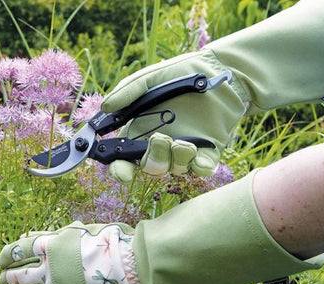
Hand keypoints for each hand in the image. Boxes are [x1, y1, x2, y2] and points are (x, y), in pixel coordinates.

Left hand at [0, 222, 146, 283]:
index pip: (17, 250)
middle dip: (7, 279)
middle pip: (17, 276)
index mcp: (52, 247)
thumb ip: (56, 234)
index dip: (6, 256)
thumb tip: (30, 235)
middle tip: (6, 281)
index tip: (3, 260)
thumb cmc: (115, 243)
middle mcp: (50, 272)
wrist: (136, 266)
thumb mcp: (85, 230)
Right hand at [102, 50, 246, 183]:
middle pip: (150, 167)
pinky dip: (199, 168)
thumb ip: (128, 92)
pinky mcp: (208, 152)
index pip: (126, 158)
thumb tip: (105, 107)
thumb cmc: (181, 73)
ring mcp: (185, 150)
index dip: (122, 170)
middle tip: (161, 139)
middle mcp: (162, 145)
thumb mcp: (150, 78)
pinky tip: (200, 159)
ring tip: (184, 143)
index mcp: (142, 131)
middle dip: (153, 159)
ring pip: (175, 170)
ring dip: (177, 159)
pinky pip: (201, 169)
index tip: (123, 173)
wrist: (217, 70)